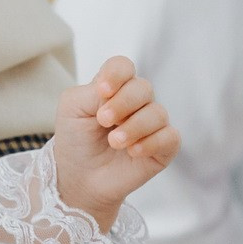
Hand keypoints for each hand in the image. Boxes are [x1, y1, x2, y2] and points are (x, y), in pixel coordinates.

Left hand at [51, 56, 180, 229]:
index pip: (123, 67)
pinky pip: (170, 136)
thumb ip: (92, 92)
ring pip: (158, 113)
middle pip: (142, 87)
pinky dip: (151, 143)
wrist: (80, 176)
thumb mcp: (73, 109)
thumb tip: (115, 90)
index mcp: (113, 88)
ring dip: (134, 127)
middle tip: (103, 120)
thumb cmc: (75, 140)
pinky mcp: (163, 146)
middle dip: (123, 103)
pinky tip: (132, 152)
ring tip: (114, 142)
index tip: (103, 91)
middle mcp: (135, 102)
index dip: (116, 74)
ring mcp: (151, 124)